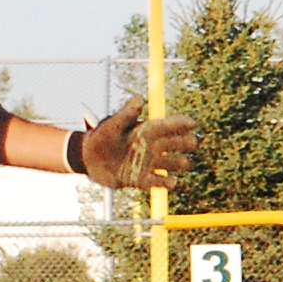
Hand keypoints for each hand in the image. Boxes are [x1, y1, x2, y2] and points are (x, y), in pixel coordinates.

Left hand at [79, 96, 195, 189]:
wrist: (88, 159)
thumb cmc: (101, 137)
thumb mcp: (112, 124)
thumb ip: (126, 114)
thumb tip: (140, 98)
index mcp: (145, 131)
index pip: (166, 126)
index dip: (179, 124)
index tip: (192, 122)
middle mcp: (151, 147)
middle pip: (173, 144)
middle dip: (185, 143)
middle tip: (194, 142)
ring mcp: (148, 163)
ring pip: (170, 163)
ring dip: (178, 163)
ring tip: (186, 162)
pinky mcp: (141, 178)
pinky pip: (157, 181)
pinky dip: (166, 182)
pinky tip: (174, 183)